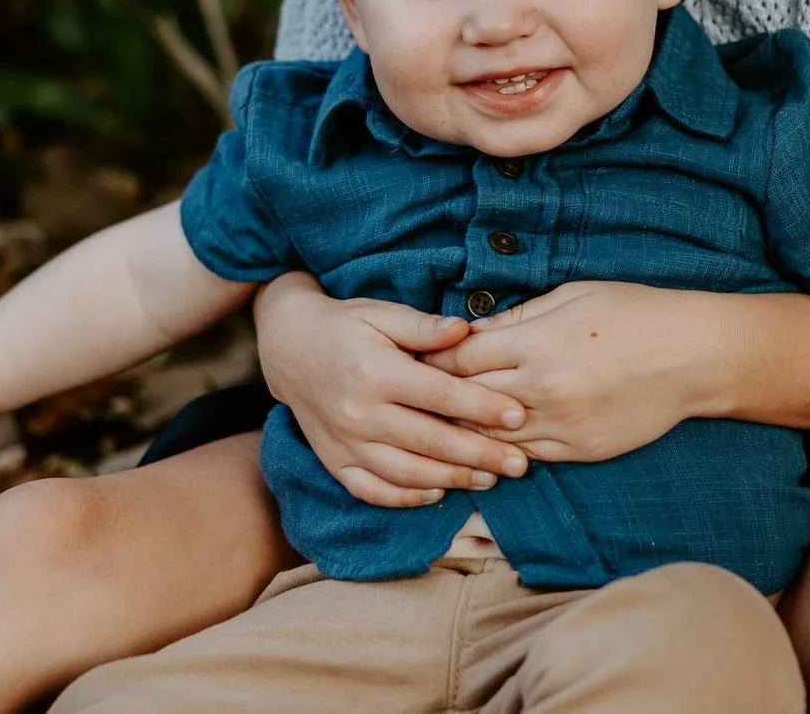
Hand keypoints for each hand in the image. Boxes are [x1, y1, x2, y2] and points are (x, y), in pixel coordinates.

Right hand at [254, 273, 530, 508]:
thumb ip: (423, 326)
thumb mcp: (381, 313)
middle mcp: (359, 413)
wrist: (289, 347)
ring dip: (452, 478)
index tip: (518, 416)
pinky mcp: (334, 461)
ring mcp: (345, 442)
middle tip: (520, 463)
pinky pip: (372, 490)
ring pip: (406, 471)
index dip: (481, 407)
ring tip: (490, 478)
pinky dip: (405, 497)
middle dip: (479, 454)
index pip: (439, 395)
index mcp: (376, 372)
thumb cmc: (345, 325)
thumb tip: (466, 330)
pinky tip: (437, 492)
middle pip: (430, 440)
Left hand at [420, 282, 715, 462]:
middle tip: (411, 398)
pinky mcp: (579, 451)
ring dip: (463, 432)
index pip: (461, 359)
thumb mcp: (573, 296)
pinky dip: (502, 450)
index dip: (433, 359)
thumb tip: (471, 332)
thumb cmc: (635, 313)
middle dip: (437, 399)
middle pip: (467, 402)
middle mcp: (544, 390)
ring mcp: (562, 426)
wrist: (693, 356)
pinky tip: (485, 445)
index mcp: (538, 344)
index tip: (415, 359)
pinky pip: (527, 456)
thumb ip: (518, 317)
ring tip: (438, 427)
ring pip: (490, 437)